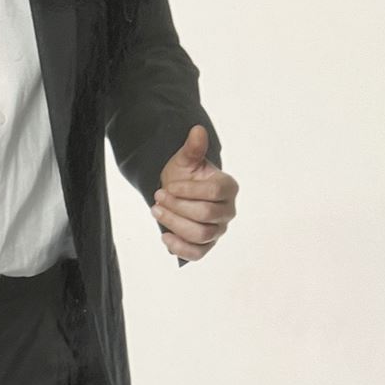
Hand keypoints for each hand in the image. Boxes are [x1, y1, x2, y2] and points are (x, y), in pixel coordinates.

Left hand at [153, 124, 237, 259]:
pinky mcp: (206, 246)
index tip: (168, 186)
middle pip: (206, 214)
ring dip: (174, 224)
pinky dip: (180, 248)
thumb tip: (197, 130)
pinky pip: (197, 254)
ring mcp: (218, 230)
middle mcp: (228, 211)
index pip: (214, 191)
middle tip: (158, 197)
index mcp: (228, 187)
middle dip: (178, 206)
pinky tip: (165, 236)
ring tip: (157, 211)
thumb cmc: (184, 176)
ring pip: (200, 235)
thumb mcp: (185, 160)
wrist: (176, 194)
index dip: (188, 190)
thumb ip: (193, 148)